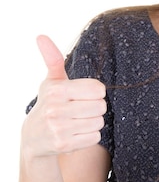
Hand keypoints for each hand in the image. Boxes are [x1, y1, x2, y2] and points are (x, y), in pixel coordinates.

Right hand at [22, 35, 106, 156]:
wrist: (34, 137)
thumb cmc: (50, 103)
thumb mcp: (51, 81)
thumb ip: (52, 59)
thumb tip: (41, 36)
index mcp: (57, 90)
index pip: (98, 89)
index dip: (96, 92)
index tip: (85, 95)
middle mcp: (55, 109)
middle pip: (101, 106)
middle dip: (95, 108)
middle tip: (81, 109)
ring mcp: (59, 129)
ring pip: (99, 122)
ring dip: (93, 122)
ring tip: (78, 121)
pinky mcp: (64, 145)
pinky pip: (94, 137)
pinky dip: (90, 136)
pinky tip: (76, 133)